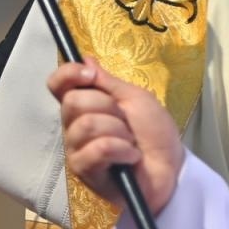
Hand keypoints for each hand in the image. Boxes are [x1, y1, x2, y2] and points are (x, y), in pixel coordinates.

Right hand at [47, 59, 183, 214]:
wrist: (171, 166)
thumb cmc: (153, 132)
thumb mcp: (135, 98)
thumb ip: (107, 82)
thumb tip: (85, 59)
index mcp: (84, 105)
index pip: (57, 84)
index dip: (67, 74)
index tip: (90, 76)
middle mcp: (74, 125)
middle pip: (72, 102)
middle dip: (108, 107)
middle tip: (126, 121)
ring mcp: (76, 148)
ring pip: (86, 125)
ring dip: (118, 131)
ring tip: (131, 142)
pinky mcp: (84, 169)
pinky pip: (99, 148)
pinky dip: (122, 150)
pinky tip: (131, 157)